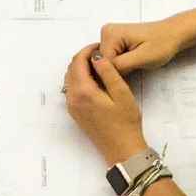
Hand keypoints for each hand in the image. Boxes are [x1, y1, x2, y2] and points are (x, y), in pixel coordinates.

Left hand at [64, 44, 149, 164]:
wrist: (122, 150)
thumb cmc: (126, 122)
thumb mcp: (121, 93)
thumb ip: (108, 71)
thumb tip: (96, 55)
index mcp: (83, 92)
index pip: (78, 62)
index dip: (88, 50)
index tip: (100, 46)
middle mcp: (72, 99)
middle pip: (71, 69)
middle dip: (83, 57)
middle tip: (100, 54)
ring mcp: (72, 107)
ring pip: (69, 79)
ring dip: (80, 68)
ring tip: (98, 64)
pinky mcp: (75, 113)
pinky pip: (72, 89)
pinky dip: (79, 79)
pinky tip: (94, 79)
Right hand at [99, 18, 182, 72]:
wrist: (172, 34)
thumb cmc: (161, 45)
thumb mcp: (142, 58)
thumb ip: (120, 65)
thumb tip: (102, 73)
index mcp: (110, 34)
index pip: (102, 63)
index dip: (115, 73)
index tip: (131, 72)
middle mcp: (105, 32)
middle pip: (102, 62)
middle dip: (116, 70)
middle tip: (135, 66)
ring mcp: (109, 35)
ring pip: (105, 62)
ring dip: (118, 67)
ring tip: (134, 63)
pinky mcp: (113, 39)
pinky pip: (110, 58)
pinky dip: (119, 63)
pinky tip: (131, 61)